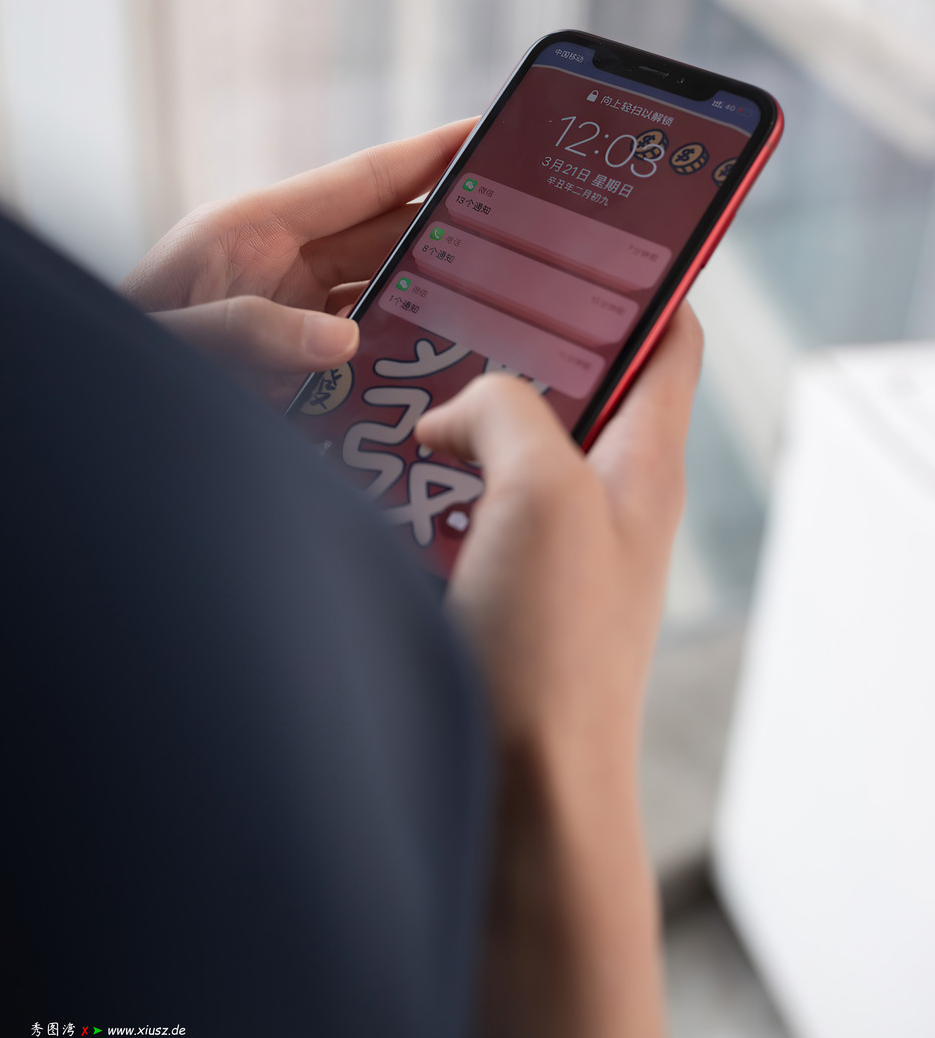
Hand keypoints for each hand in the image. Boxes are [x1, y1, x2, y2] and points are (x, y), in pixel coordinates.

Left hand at [122, 119, 475, 404]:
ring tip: (495, 302)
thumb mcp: (174, 335)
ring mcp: (288, 307)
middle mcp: (279, 260)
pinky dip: (397, 349)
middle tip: (518, 229)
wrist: (94, 401)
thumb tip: (341, 342)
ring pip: (379, 289)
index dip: (425, 154)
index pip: (359, 179)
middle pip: (383, 232)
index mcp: (252, 226)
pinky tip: (436, 364)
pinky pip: (359, 343)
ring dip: (428, 296)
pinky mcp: (291, 354)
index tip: (484, 131)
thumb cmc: (120, 344)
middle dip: (446, 229)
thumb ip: (247, 333)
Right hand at [415, 306, 702, 1037]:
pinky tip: (368, 475)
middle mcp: (603, 500)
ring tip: (387, 386)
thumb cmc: (553, 655)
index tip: (573, 236)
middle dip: (510, 343)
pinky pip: (460, 512)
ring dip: (451, 419)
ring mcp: (549, 548)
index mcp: (643, 464)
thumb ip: (504, 412)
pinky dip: (420, 485)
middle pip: (574, 387)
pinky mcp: (496, 591)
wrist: (519, 801)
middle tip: (441, 305)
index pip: (669, 340)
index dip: (636, 281)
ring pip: (504, 448)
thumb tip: (452, 416)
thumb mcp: (542, 495)